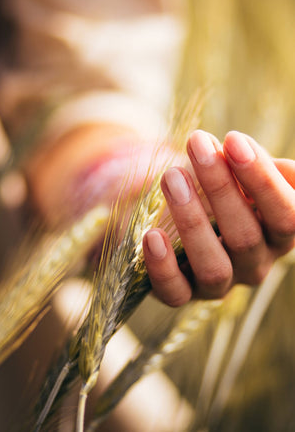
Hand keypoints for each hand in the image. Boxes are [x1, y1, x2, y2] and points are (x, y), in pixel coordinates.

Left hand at [143, 130, 294, 306]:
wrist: (173, 214)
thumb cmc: (215, 191)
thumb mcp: (239, 176)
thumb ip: (258, 169)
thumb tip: (281, 168)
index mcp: (276, 235)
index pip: (287, 214)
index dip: (262, 178)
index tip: (233, 139)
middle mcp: (253, 265)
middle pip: (246, 236)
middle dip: (220, 187)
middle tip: (196, 145)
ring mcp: (217, 284)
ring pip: (213, 266)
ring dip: (191, 219)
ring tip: (171, 176)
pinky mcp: (181, 293)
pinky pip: (174, 291)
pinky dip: (162, 265)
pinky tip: (151, 235)